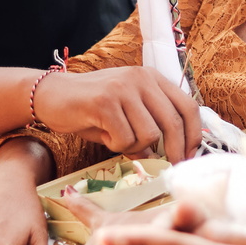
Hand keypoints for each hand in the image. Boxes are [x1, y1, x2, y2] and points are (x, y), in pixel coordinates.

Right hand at [34, 66, 201, 163]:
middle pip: (173, 122)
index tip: (189, 156)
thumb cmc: (92, 110)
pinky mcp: (105, 101)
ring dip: (135, 147)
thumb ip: (151, 126)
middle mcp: (142, 78)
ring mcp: (123, 88)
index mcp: (152, 78)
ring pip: (149, 134)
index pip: (188, 106)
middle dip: (173, 151)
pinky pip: (125, 138)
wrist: (51, 96)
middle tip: (166, 166)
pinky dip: (116, 146)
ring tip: (117, 139)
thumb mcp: (128, 113)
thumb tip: (174, 155)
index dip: (193, 135)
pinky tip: (103, 135)